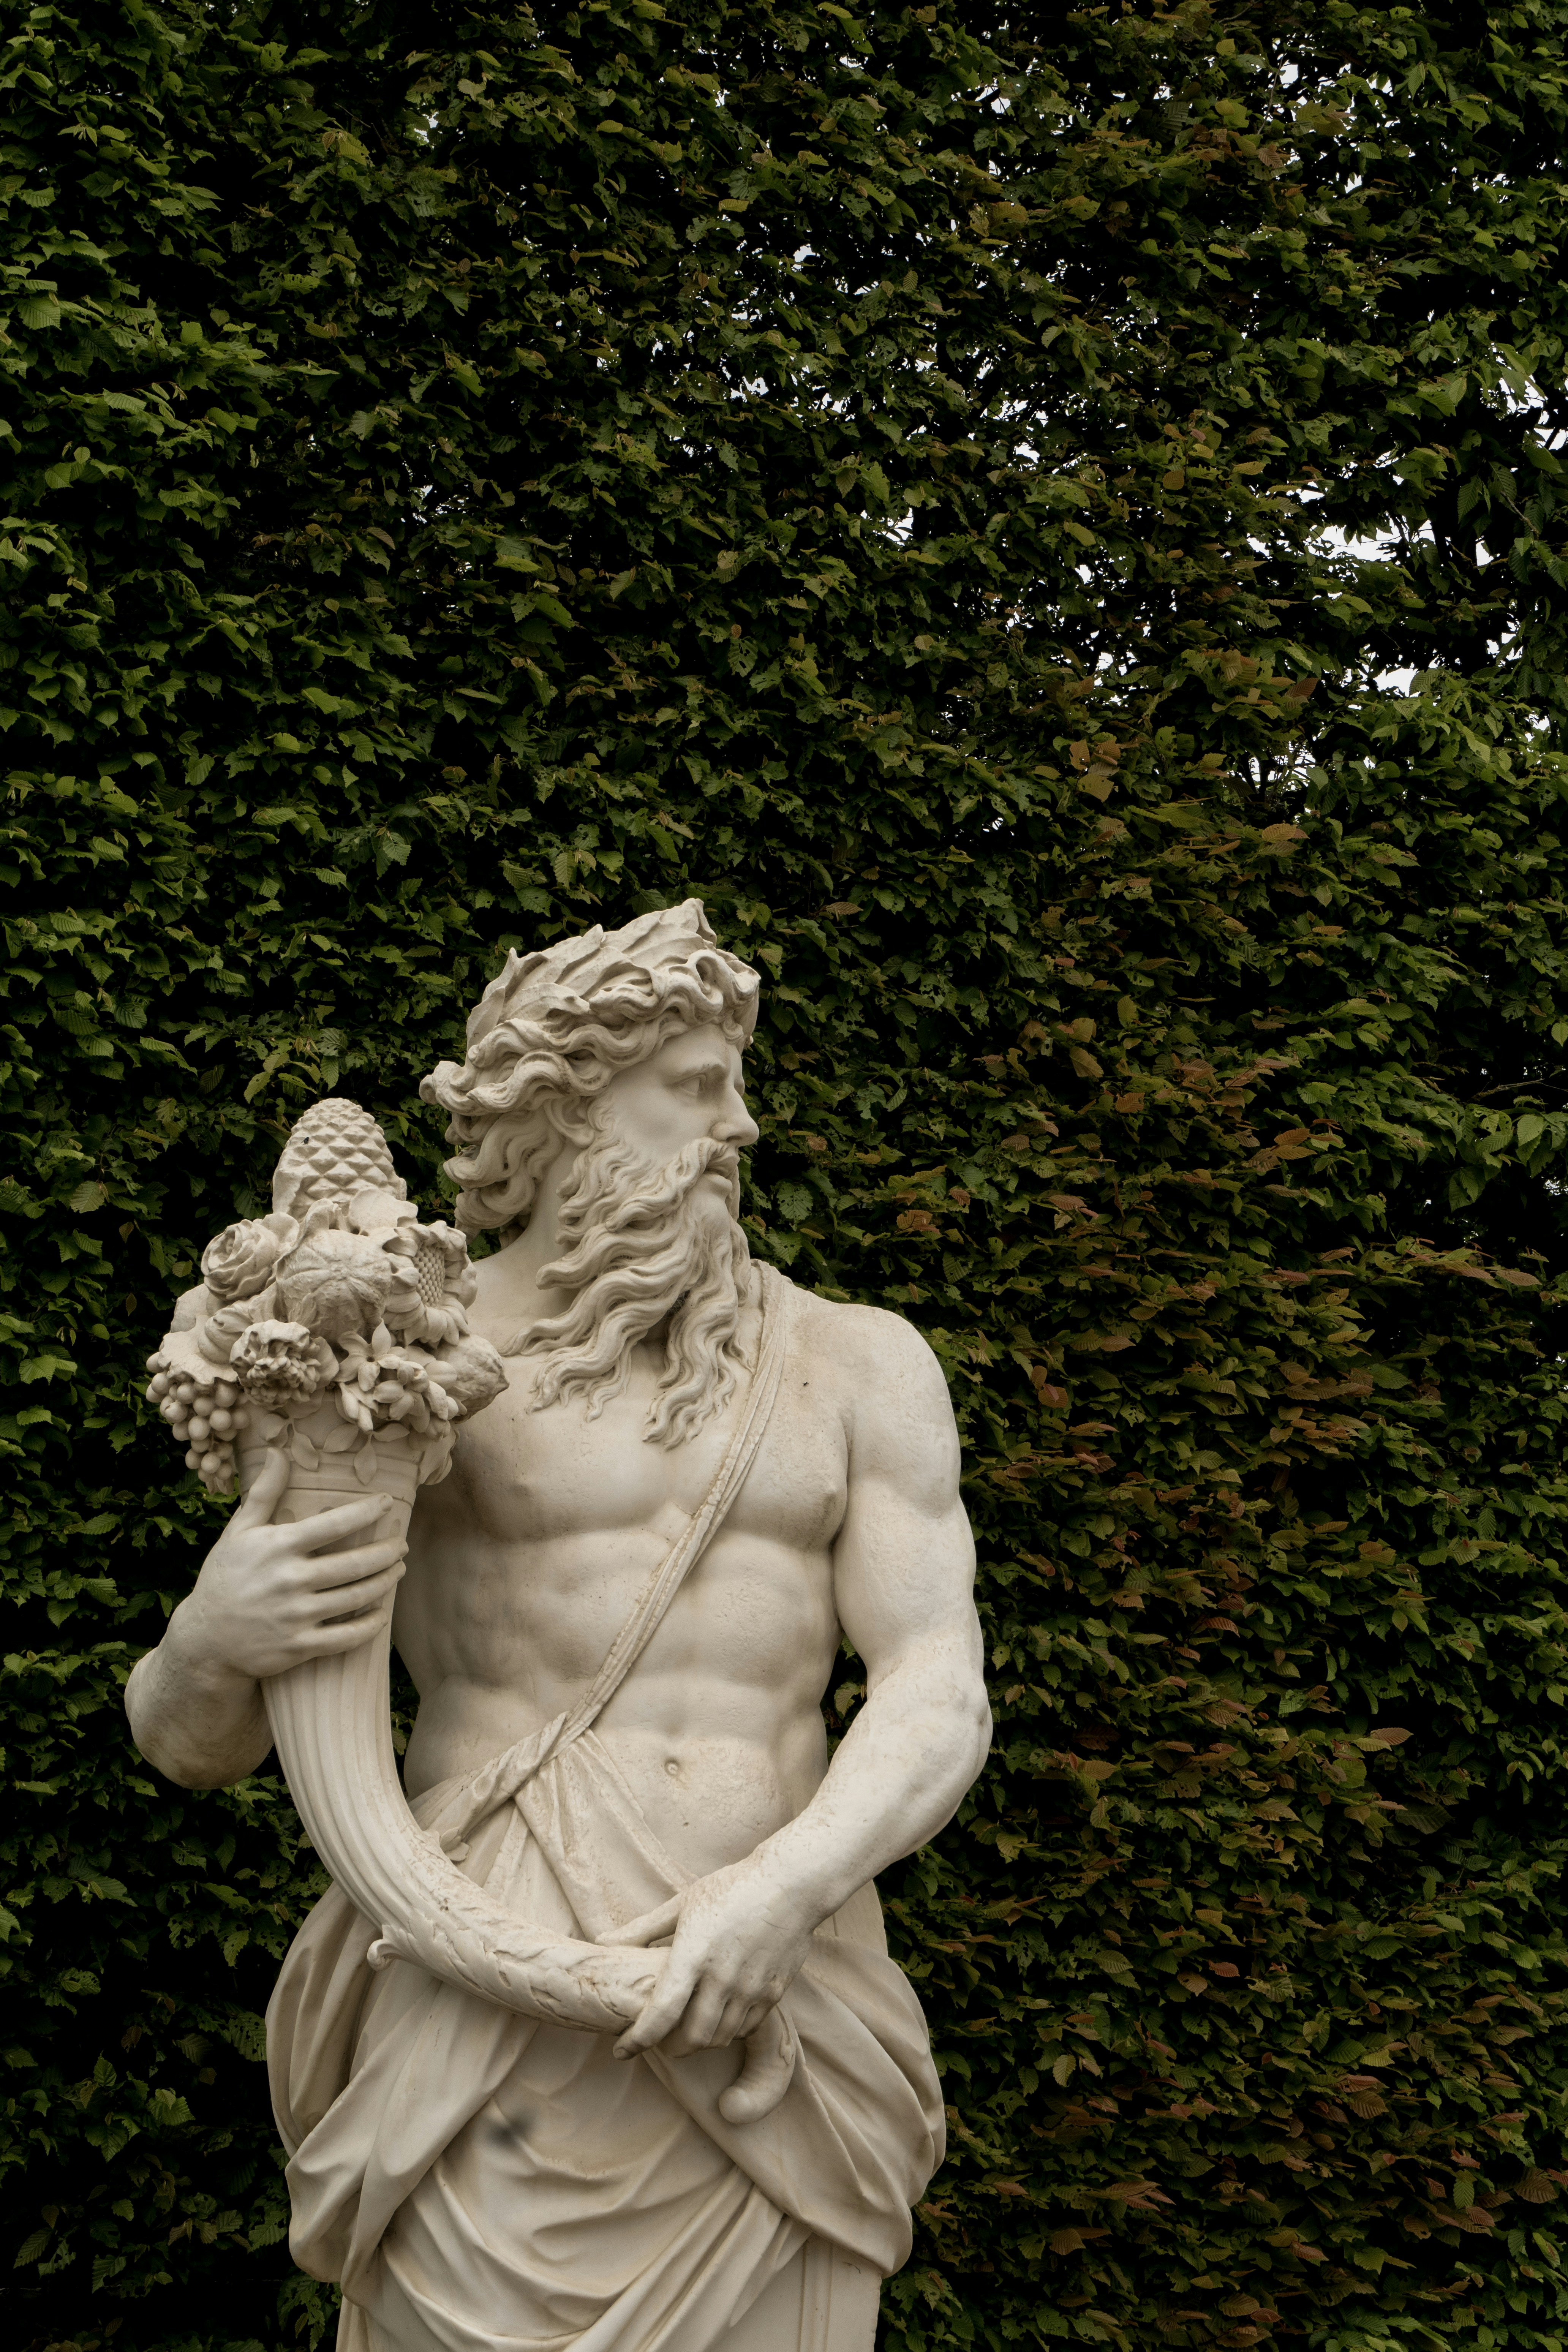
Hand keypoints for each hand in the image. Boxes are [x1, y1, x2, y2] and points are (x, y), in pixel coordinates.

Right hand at [167, 1447, 408, 1686]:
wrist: (204, 1638)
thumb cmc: (225, 1576)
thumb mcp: (238, 1531)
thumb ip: (263, 1491)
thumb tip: (278, 1450)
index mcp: (278, 1547)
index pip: (334, 1524)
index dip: (367, 1511)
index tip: (388, 1502)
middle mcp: (289, 1580)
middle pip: (355, 1563)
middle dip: (387, 1552)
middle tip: (402, 1544)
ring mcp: (295, 1616)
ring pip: (356, 1597)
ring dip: (385, 1582)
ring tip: (398, 1569)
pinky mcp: (298, 1647)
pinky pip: (345, 1638)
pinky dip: (370, 1626)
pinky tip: (382, 1614)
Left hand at [611, 1855, 816, 2062]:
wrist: (791, 1883)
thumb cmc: (732, 1888)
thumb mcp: (683, 1903)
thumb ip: (642, 1929)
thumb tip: (602, 1942)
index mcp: (694, 1954)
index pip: (661, 2013)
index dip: (637, 2039)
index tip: (621, 2050)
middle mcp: (722, 1978)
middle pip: (691, 2037)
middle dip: (669, 2048)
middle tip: (658, 2041)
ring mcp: (751, 1988)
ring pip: (719, 2038)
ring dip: (699, 2043)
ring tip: (686, 2032)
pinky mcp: (774, 1992)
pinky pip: (745, 2028)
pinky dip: (727, 2032)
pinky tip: (718, 2019)